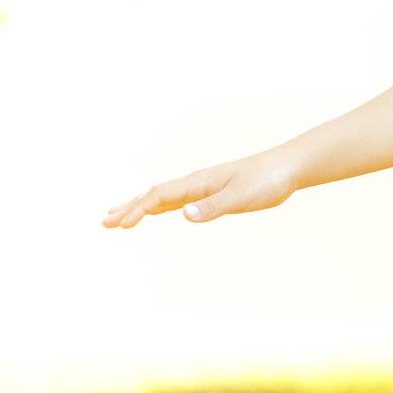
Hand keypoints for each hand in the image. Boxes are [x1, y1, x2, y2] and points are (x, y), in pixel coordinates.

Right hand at [103, 149, 299, 227]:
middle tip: (105, 222)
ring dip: (140, 206)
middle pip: (154, 195)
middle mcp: (196, 183)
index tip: (120, 225)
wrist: (287, 168)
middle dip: (129, 208)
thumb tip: (184, 215)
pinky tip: (155, 211)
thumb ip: (214, 206)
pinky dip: (161, 206)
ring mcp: (203, 187)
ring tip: (119, 216)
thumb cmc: (266, 181)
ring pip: (164, 197)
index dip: (138, 210)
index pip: (159, 196)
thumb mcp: (241, 197)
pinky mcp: (213, 193)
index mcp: (199, 183)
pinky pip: (179, 200)